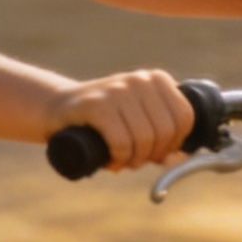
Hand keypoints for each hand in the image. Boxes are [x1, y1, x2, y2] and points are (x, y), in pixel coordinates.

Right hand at [47, 70, 195, 171]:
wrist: (57, 110)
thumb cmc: (102, 122)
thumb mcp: (136, 126)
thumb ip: (161, 141)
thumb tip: (181, 158)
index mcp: (156, 80)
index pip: (184, 117)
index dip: (174, 144)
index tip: (157, 153)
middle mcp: (139, 80)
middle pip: (165, 130)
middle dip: (152, 155)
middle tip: (135, 161)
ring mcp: (117, 90)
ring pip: (144, 138)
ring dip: (134, 160)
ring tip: (121, 161)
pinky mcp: (96, 104)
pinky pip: (121, 141)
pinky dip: (119, 158)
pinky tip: (111, 161)